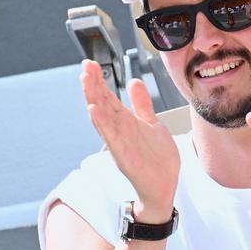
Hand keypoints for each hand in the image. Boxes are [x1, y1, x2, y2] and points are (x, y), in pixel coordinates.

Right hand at [80, 60, 179, 217]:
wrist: (164, 186)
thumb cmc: (156, 158)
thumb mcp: (152, 124)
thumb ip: (142, 104)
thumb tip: (134, 81)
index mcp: (125, 122)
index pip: (109, 97)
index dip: (99, 81)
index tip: (90, 64)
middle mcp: (119, 131)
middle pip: (102, 104)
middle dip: (93, 85)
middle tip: (85, 66)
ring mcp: (120, 143)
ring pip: (103, 118)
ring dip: (93, 99)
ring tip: (86, 81)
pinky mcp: (124, 157)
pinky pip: (111, 138)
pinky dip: (102, 124)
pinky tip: (94, 110)